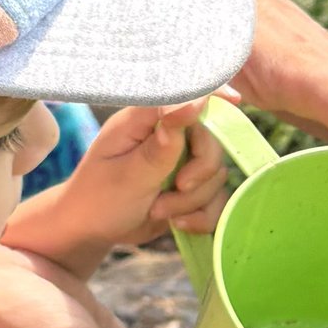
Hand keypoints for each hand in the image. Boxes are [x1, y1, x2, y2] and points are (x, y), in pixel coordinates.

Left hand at [2, 103, 230, 280]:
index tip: (236, 101)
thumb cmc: (98, 199)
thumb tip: (193, 102)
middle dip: (200, 171)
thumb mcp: (129, 175)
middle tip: (178, 187)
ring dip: (193, 199)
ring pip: (215, 173)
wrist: (91, 234)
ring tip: (160, 210)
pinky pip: (215, 197)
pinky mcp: (188, 187)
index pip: (184, 94)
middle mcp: (166, 135)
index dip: (213, 94)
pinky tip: (179, 225)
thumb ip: (162, 144)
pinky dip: (202, 215)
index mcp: (144, 120)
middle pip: (211, 139)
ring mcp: (179, 160)